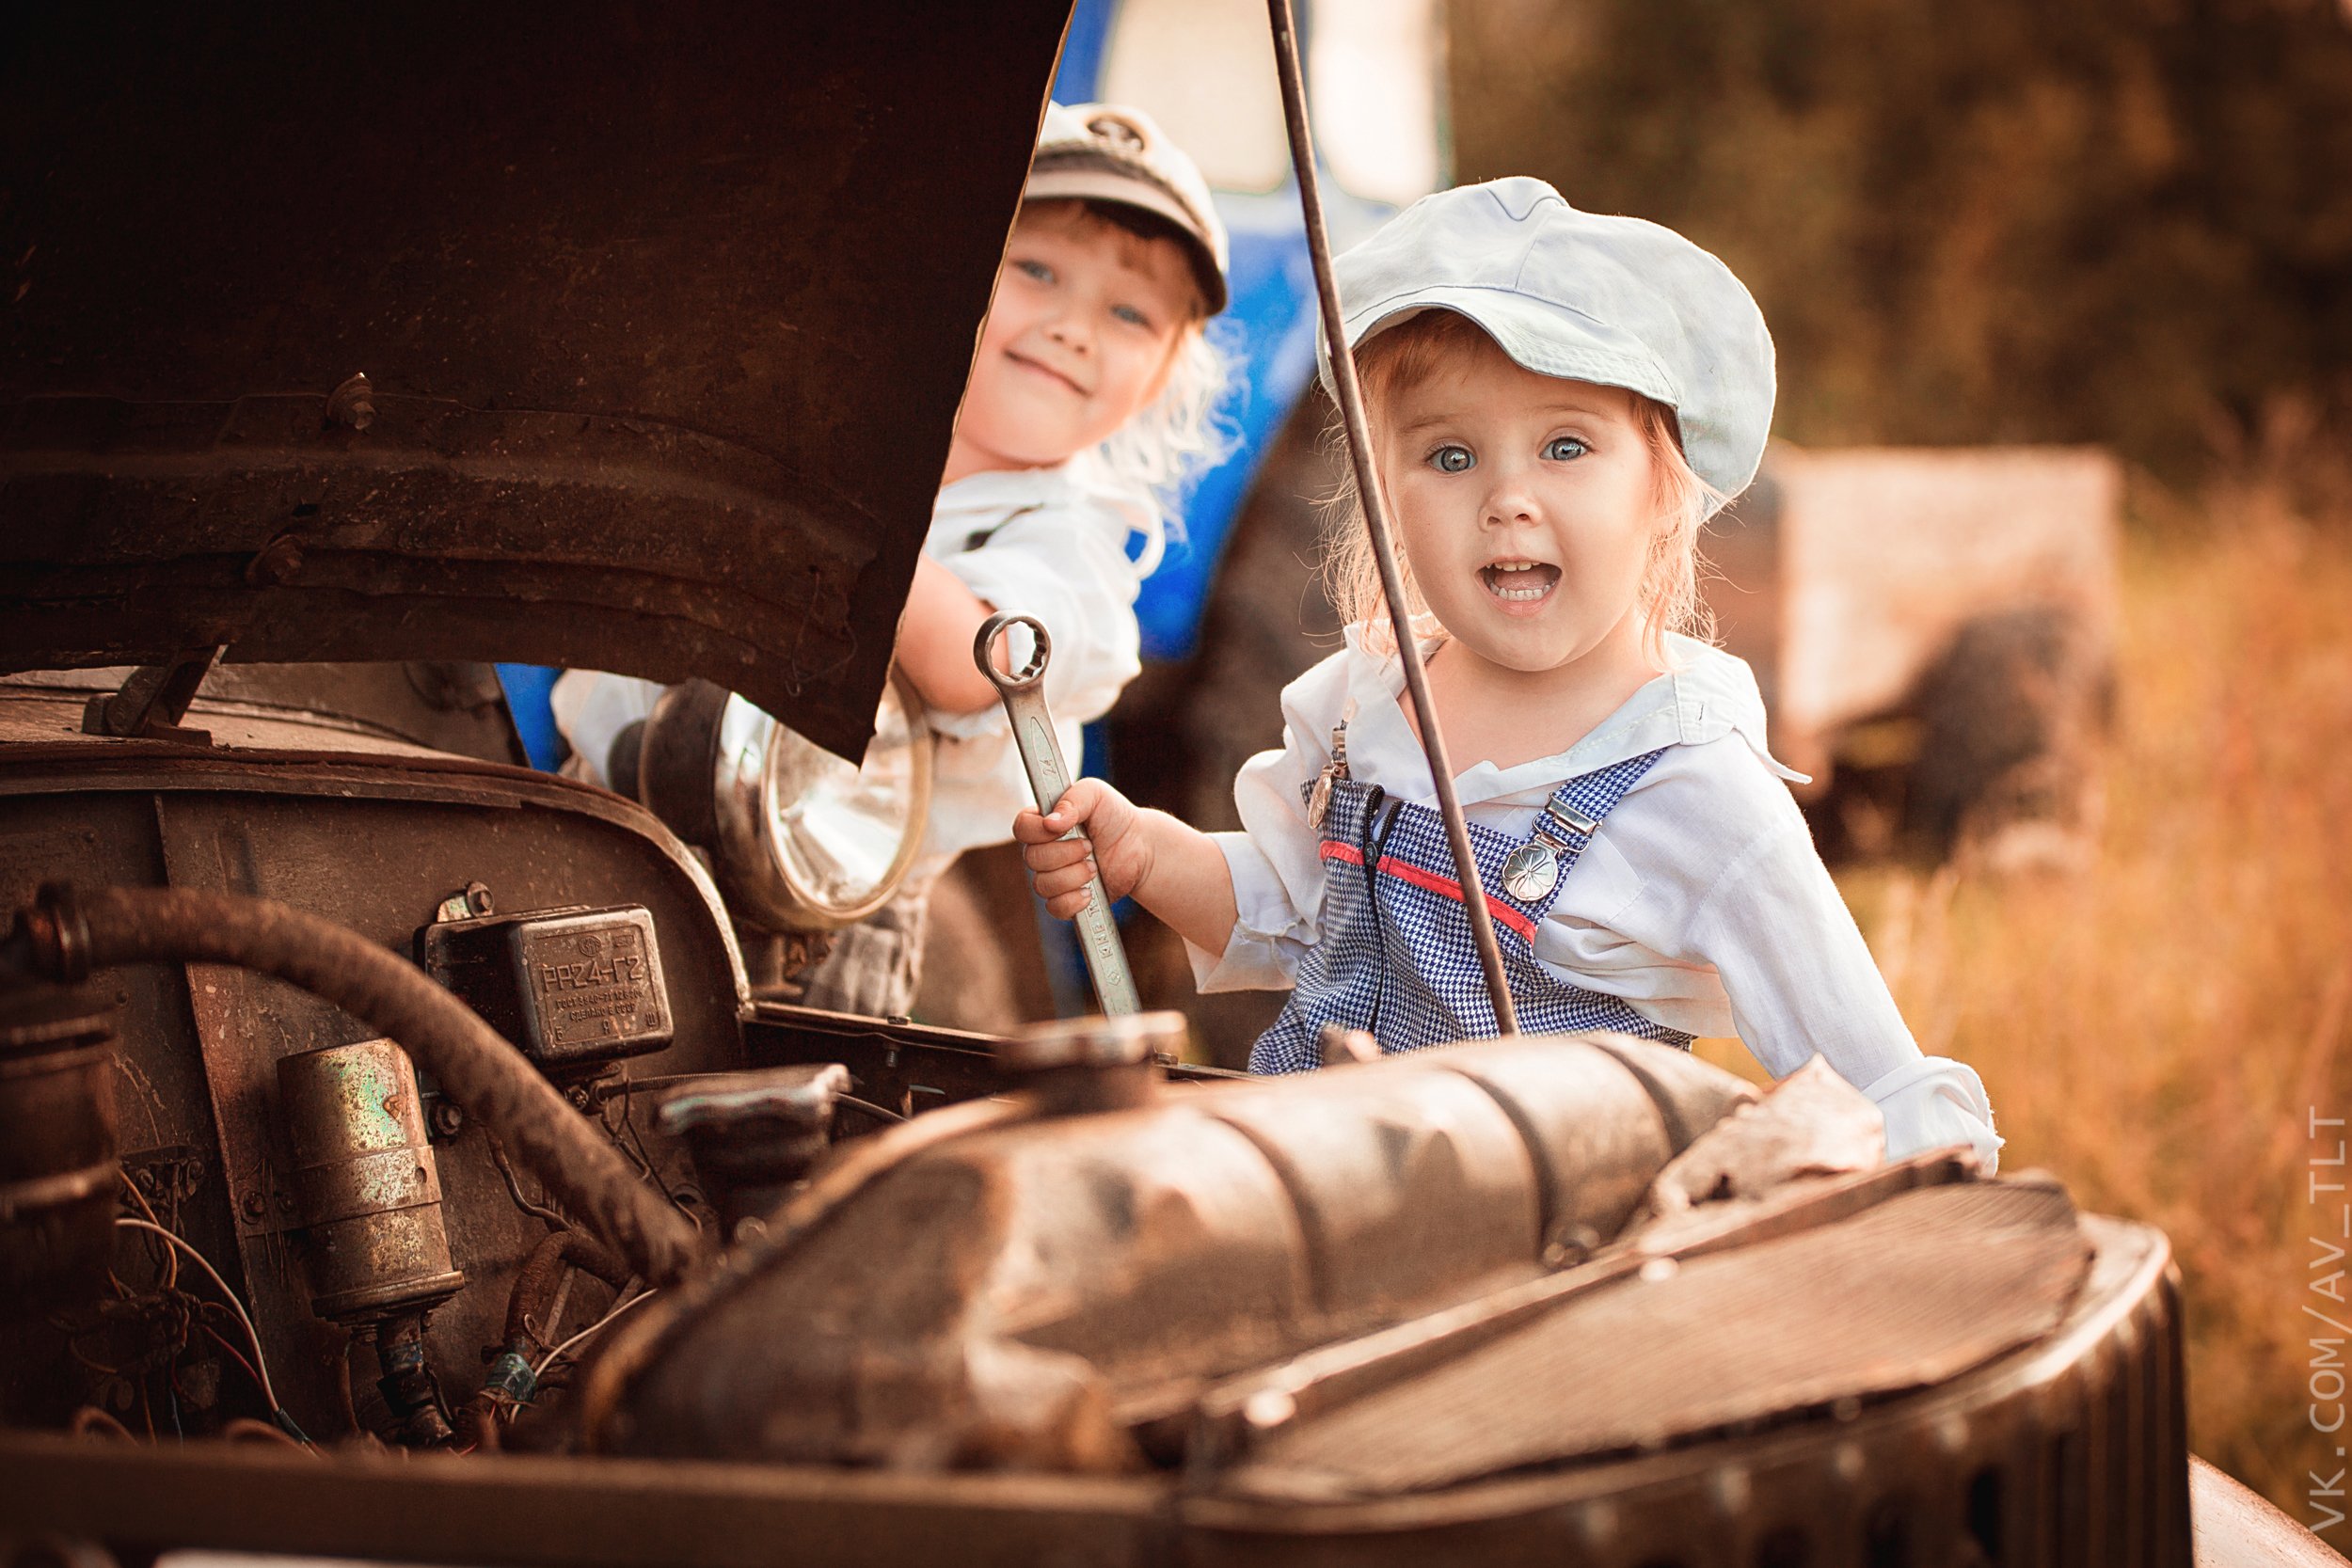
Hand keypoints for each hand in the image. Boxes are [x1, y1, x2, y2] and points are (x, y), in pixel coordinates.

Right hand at [1012, 779, 1152, 917]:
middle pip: (1032, 858)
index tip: (1062, 828)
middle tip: (1089, 846)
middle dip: (1065, 853)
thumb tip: (1050, 822)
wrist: (1140, 847)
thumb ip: (1073, 799)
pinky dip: (1073, 900)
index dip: (1037, 831)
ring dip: (1073, 875)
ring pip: (1043, 884)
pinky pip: (1055, 907)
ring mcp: (1053, 876)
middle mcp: (1043, 850)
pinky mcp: (1066, 899)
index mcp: (1043, 823)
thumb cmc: (1114, 816)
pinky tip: (1089, 891)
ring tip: (1094, 867)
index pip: (1021, 828)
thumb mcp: (1096, 794)